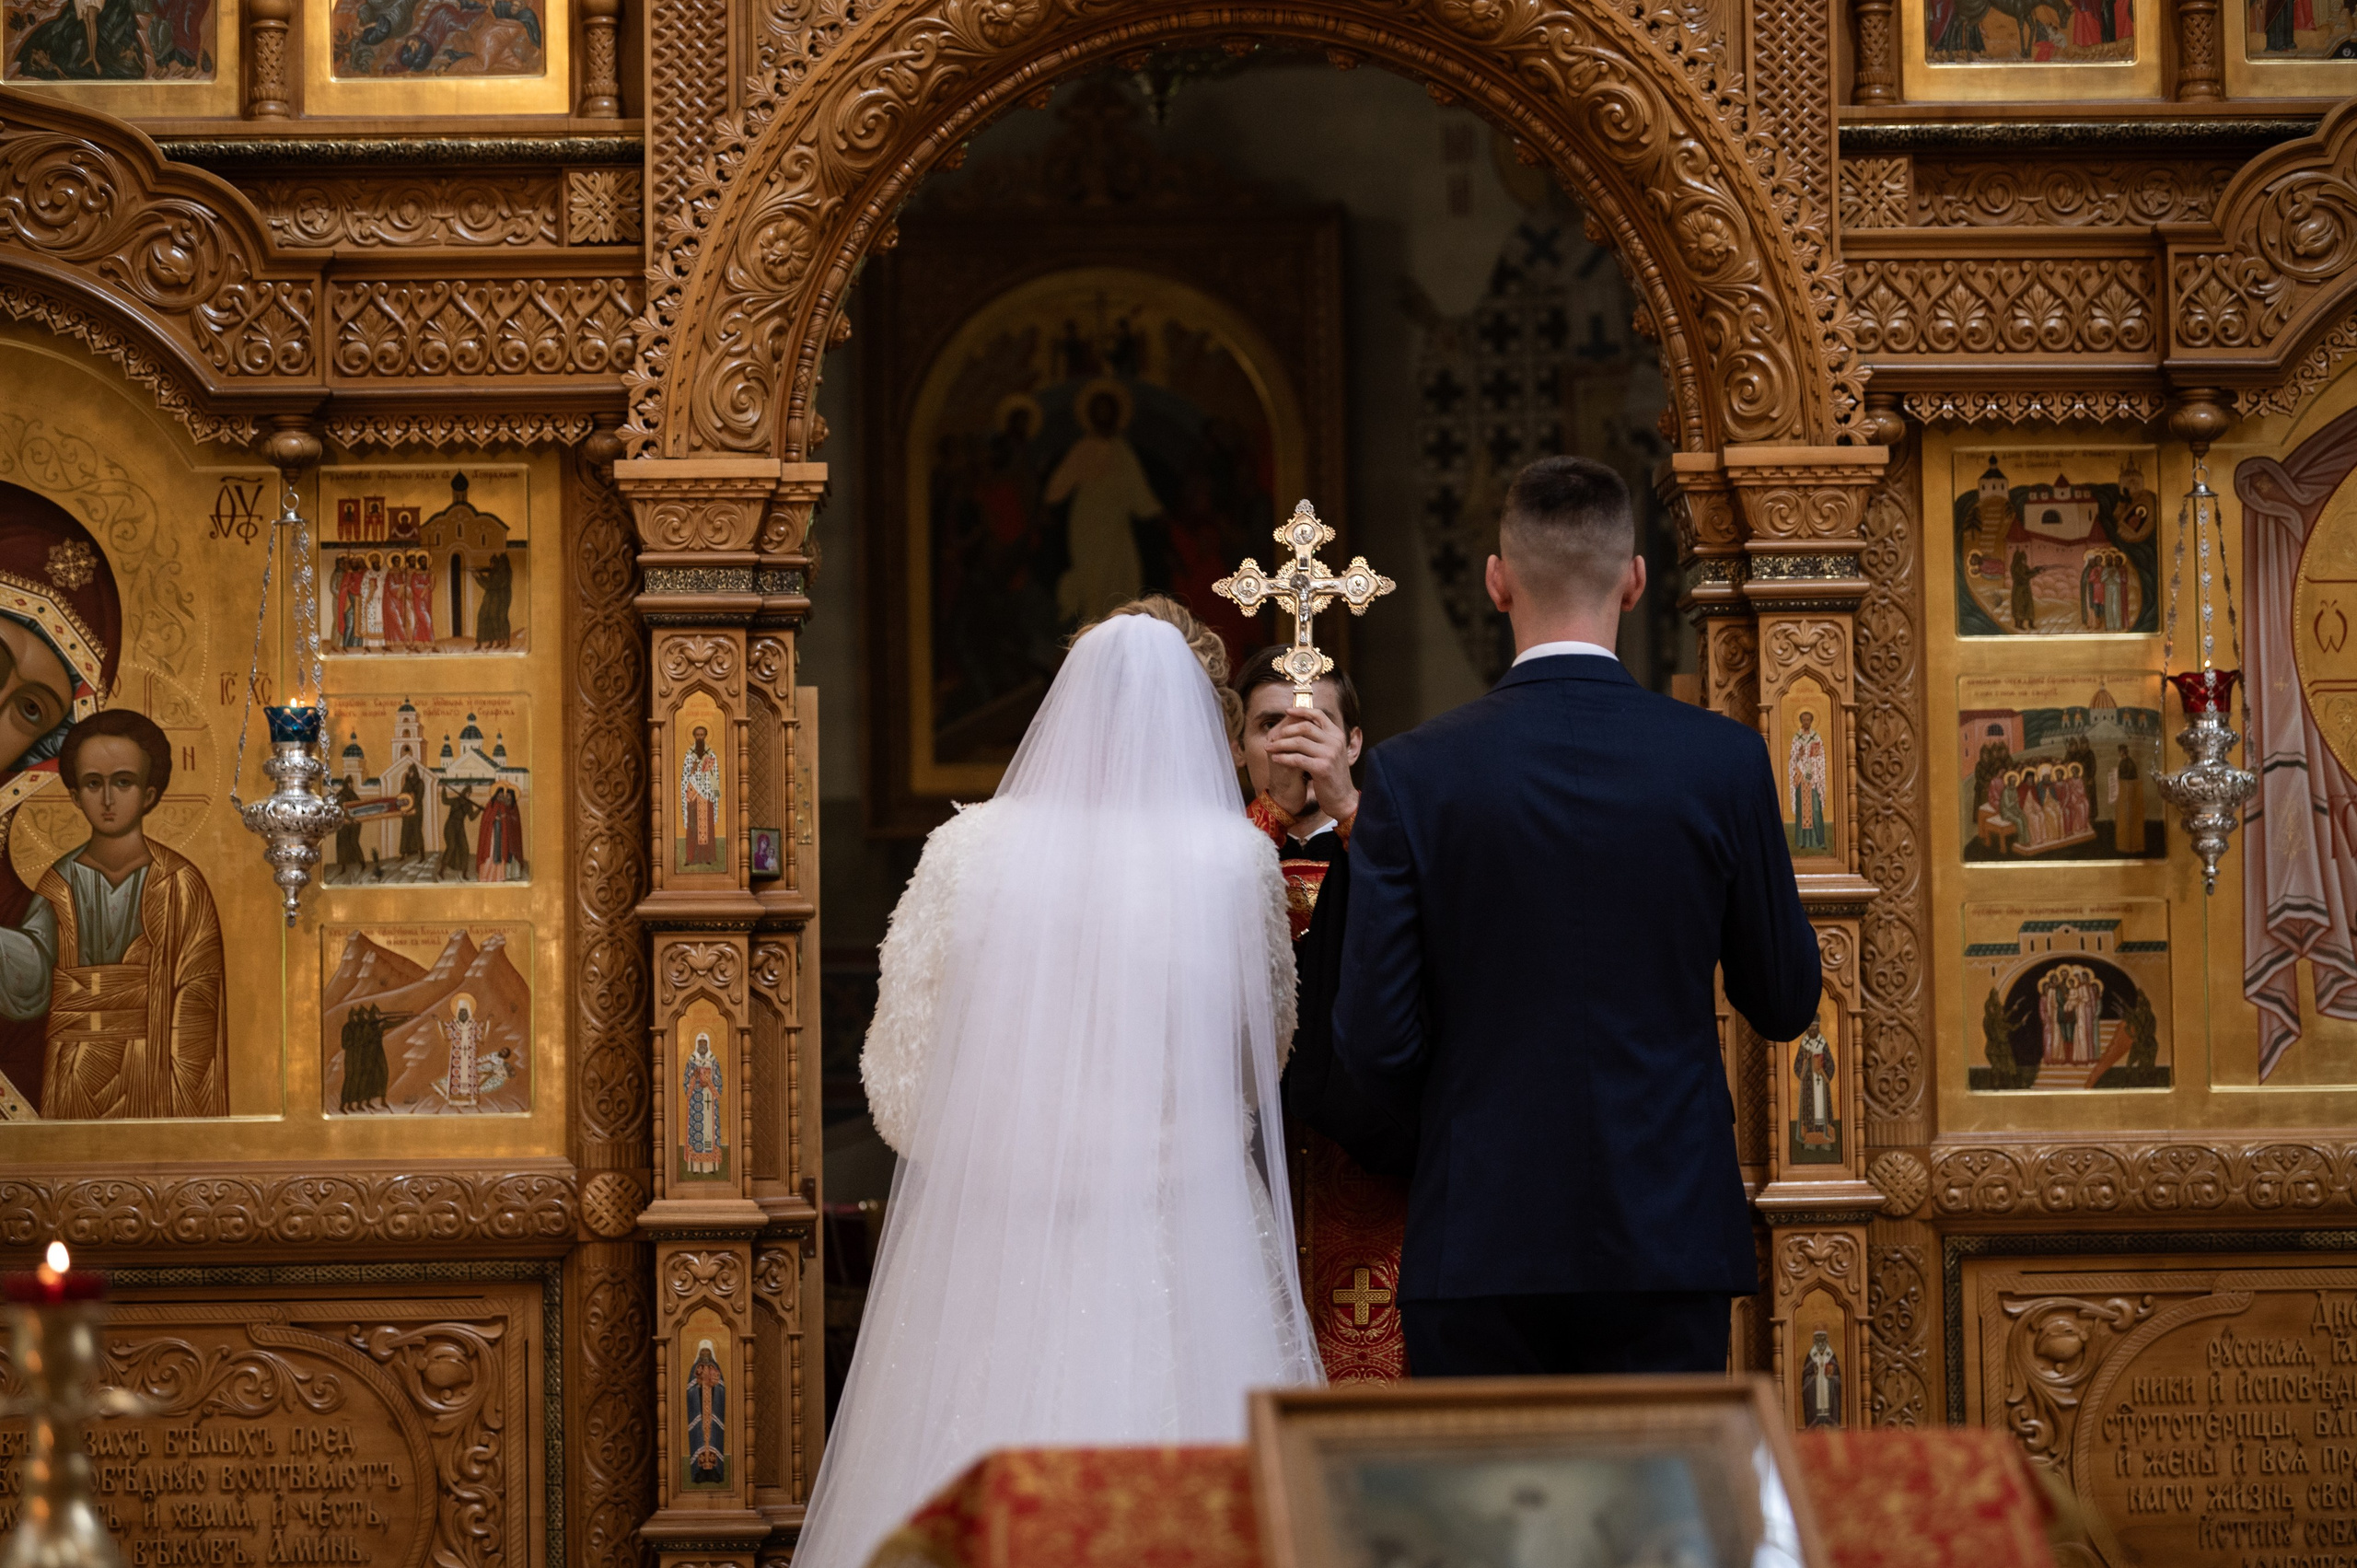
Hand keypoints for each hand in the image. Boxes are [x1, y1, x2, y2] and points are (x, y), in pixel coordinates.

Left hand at [1266, 707, 1357, 824]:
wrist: (1342, 797)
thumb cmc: (1332, 775)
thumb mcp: (1331, 752)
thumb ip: (1320, 739)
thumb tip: (1299, 724)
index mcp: (1337, 735)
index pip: (1319, 715)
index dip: (1301, 710)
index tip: (1286, 711)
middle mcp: (1335, 742)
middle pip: (1305, 727)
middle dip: (1285, 730)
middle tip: (1273, 737)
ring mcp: (1330, 754)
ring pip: (1298, 742)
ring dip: (1280, 744)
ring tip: (1269, 748)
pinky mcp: (1322, 768)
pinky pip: (1297, 759)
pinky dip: (1284, 758)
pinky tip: (1275, 759)